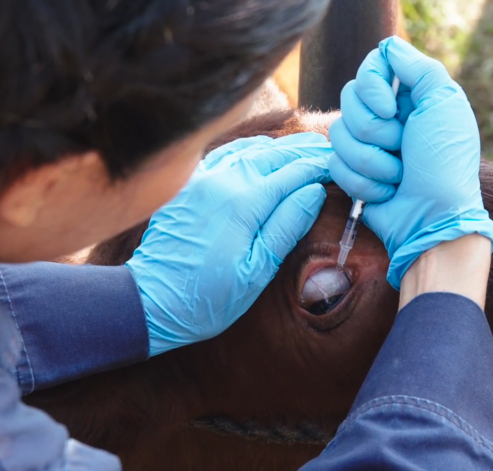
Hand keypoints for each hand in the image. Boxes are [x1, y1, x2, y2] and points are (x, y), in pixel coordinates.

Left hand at [126, 133, 331, 355]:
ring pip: (250, 150)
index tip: (341, 166)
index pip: (294, 173)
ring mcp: (201, 178)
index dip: (319, 168)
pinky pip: (226, 155)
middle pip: (274, 155)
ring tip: (304, 149)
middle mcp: (221, 179)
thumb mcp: (257, 271)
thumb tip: (313, 191)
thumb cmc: (207, 297)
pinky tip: (262, 154)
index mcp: (243, 201)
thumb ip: (287, 226)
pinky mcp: (188, 185)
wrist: (151, 300)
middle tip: (331, 152)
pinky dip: (251, 151)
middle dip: (304, 152)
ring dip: (279, 148)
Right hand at [328, 36, 492, 289]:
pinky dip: (364, 182)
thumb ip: (419, 69)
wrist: (432, 220)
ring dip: (371, 161)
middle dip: (373, 130)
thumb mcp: (444, 106)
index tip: (391, 109)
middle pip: (348, 99)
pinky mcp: (353, 173)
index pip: (371, 68)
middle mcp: (387, 117)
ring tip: (398, 175)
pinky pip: (335, 165)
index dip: (371, 87)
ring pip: (338, 135)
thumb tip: (389, 46)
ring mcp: (368, 146)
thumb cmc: (445, 165)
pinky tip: (388, 192)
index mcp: (410, 96)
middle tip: (401, 147)